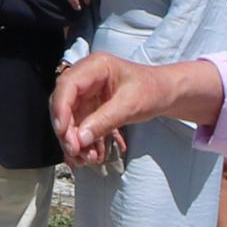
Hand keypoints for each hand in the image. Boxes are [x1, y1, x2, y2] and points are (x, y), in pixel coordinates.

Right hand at [53, 53, 222, 168]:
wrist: (166, 94)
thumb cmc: (152, 90)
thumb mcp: (130, 105)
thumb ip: (104, 121)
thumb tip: (80, 140)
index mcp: (95, 67)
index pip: (67, 86)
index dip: (61, 109)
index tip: (63, 133)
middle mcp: (87, 78)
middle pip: (64, 104)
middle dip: (68, 131)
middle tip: (76, 153)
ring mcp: (88, 93)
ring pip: (71, 119)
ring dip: (76, 141)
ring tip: (88, 160)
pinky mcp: (92, 107)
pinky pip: (82, 126)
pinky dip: (85, 142)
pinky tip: (93, 156)